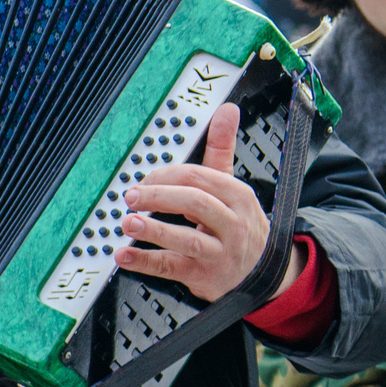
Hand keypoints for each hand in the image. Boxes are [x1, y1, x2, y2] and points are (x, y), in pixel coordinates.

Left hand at [119, 103, 289, 301]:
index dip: (168, 174)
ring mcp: (220, 252)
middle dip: (159, 197)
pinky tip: (124, 254)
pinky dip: (145, 262)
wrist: (261, 273)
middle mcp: (233, 224)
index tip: (146, 178)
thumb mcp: (233, 187)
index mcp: (238, 196)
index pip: (201, 178)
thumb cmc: (239, 224)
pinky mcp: (204, 276)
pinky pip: (172, 268)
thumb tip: (227, 110)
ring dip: (154, 230)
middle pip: (196, 203)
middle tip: (132, 195)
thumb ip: (222, 149)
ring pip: (187, 239)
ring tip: (128, 222)